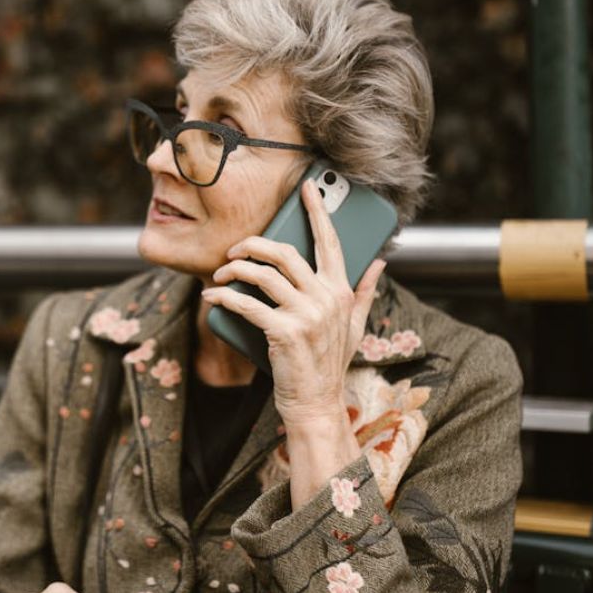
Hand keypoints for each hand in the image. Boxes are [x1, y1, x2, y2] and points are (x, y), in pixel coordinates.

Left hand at [201, 178, 386, 422]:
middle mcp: (327, 298)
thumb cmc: (330, 364)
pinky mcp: (284, 332)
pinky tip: (212, 298)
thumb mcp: (355, 326)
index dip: (317, 211)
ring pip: (262, 274)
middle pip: (284, 253)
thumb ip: (365, 291)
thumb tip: (380, 262)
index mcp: (342, 292)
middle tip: (235, 249)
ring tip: (221, 275)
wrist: (316, 404)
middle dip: (253, 244)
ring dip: (235, 270)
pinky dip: (224, 298)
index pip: (330, 241)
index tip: (306, 187)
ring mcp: (306, 315)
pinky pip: (246, 304)